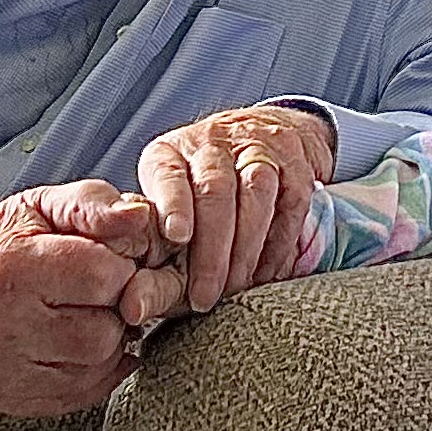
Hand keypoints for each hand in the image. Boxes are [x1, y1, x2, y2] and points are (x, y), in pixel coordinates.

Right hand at [0, 179, 164, 415]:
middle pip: (105, 328)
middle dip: (117, 305)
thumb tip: (140, 218)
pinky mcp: (1, 398)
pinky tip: (76, 342)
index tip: (110, 260)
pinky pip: (81, 394)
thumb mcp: (37, 205)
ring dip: (108, 338)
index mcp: (11, 269)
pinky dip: (93, 369)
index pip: (102, 276)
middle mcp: (0, 326)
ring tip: (86, 313)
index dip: (121, 266)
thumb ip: (93, 203)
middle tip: (101, 291)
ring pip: (98, 364)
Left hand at [137, 104, 333, 311]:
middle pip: (215, 189)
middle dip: (211, 248)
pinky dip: (279, 244)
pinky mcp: (294, 165)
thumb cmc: (200, 186)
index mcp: (171, 153)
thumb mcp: (167, 197)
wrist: (262, 132)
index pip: (169, 173)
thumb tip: (137, 298)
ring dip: (247, 246)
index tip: (176, 236)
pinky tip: (266, 273)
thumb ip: (153, 239)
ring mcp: (257, 149)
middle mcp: (213, 144)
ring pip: (256, 191)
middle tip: (205, 295)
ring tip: (236, 287)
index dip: (173, 203)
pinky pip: (291, 205)